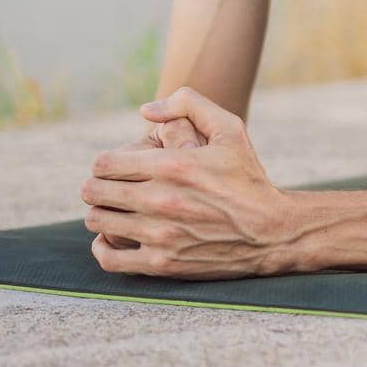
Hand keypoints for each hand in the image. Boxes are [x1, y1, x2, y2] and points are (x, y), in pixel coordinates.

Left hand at [81, 87, 290, 279]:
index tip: (115, 167)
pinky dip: (102, 247)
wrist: (272, 231)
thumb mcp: (230, 128)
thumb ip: (188, 104)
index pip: (104, 163)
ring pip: (98, 222)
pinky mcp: (162, 263)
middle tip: (110, 188)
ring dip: (101, 213)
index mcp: (173, 165)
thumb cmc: (248, 177)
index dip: (104, 163)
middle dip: (98, 186)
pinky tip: (112, 238)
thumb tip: (146, 110)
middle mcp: (161, 200)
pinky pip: (109, 259)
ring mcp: (160, 234)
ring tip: (115, 210)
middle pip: (95, 192)